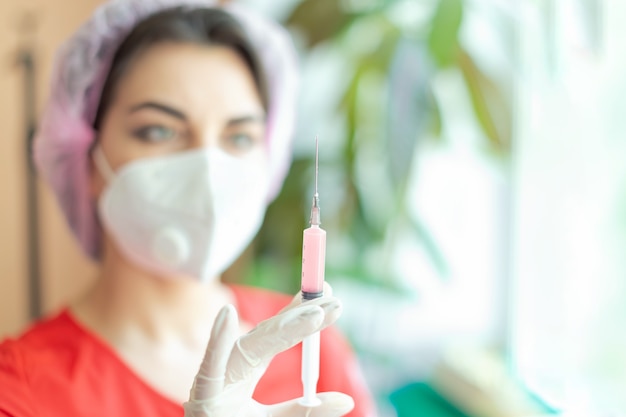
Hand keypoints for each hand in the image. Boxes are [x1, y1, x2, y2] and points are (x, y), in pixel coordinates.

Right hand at [183, 289, 354, 416]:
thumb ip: (305, 410)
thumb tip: (346, 400)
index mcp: (246, 369)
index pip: (279, 335)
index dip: (303, 314)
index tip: (330, 295)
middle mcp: (232, 367)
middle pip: (269, 335)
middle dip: (301, 315)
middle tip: (332, 297)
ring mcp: (216, 380)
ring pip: (250, 348)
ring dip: (278, 328)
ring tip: (307, 311)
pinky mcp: (202, 397)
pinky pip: (211, 369)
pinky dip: (217, 342)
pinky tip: (226, 316)